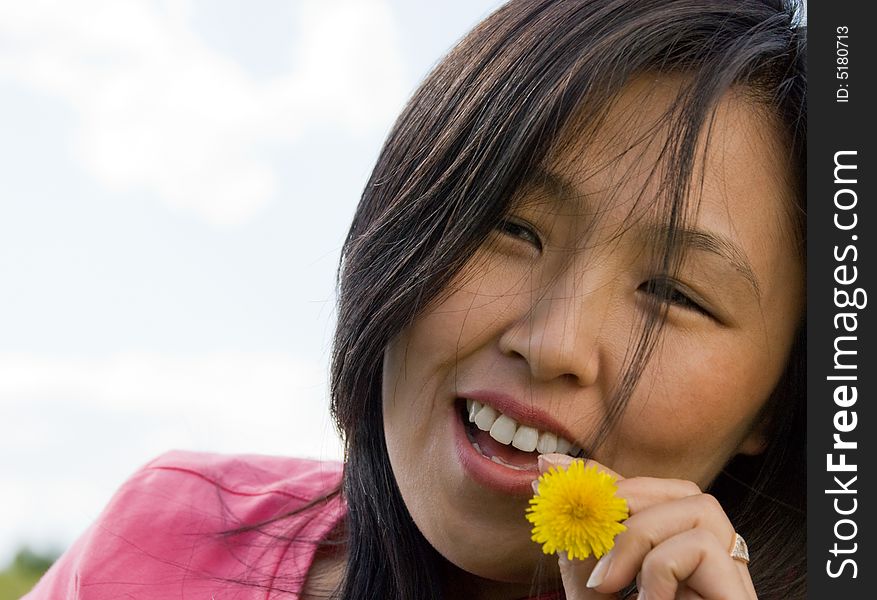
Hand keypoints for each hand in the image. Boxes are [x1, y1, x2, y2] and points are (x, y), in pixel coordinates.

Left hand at [535, 453, 756, 599]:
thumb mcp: (592, 588)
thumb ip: (580, 538)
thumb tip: (550, 476)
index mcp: (679, 558)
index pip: (649, 495)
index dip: (602, 475)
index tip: (548, 466)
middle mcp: (713, 565)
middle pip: (685, 490)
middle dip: (626, 496)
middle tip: (585, 526)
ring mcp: (733, 584)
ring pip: (700, 507)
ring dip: (638, 535)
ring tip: (607, 583)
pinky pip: (701, 548)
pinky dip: (658, 567)